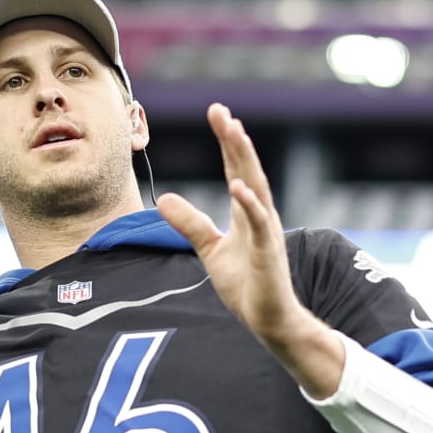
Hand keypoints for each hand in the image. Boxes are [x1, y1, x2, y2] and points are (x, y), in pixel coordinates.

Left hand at [155, 103, 305, 347]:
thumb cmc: (246, 284)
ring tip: (233, 133)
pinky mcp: (267, 254)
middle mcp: (260, 216)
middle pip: (247, 170)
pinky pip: (260, 224)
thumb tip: (164, 198)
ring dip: (245, 161)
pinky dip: (250, 204)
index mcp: (247, 213)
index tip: (217, 113)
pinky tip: (239, 186)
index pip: (236, 169)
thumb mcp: (210, 250)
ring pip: (256, 189)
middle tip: (221, 112)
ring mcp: (266, 233)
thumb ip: (190, 223)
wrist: (268, 320)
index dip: (227, 142)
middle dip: (234, 140)